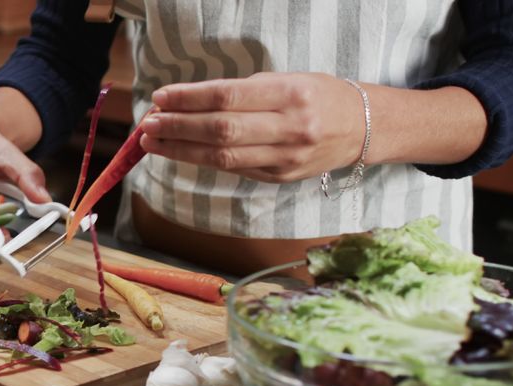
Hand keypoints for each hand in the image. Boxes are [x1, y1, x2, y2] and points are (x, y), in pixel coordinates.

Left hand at [140, 73, 367, 183]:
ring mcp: (284, 158)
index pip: (227, 98)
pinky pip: (233, 169)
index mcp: (290, 95)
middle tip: (149, 122)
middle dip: (178, 126)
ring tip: (153, 141)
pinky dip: (202, 160)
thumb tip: (189, 100)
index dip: (189, 99)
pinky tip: (180, 152)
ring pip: (222, 156)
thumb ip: (242, 92)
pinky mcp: (279, 178)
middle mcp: (289, 128)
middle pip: (220, 130)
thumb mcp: (287, 80)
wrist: (364, 128)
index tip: (161, 97)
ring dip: (181, 149)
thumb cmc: (319, 96)